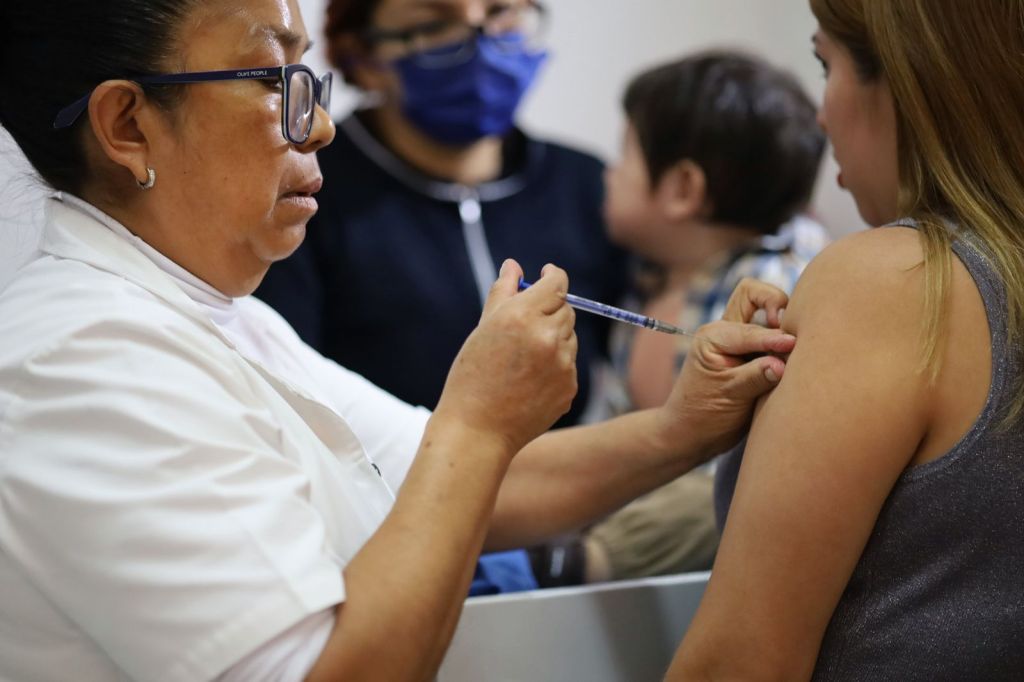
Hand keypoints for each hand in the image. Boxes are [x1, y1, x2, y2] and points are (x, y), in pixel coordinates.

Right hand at [433, 259, 577, 455]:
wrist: (477, 430)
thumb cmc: (472, 376)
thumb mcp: (483, 329)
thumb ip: (503, 292)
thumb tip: (514, 264)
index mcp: (521, 317)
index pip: (556, 283)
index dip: (553, 275)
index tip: (546, 274)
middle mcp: (546, 337)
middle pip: (566, 308)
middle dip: (549, 309)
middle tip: (525, 323)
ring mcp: (562, 364)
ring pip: (569, 336)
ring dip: (552, 338)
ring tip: (521, 359)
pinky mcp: (569, 387)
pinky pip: (568, 364)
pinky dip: (554, 365)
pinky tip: (529, 380)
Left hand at [656, 278, 795, 459]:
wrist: (691, 434)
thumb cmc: (703, 415)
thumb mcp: (729, 396)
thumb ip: (756, 377)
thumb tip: (782, 364)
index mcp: (714, 337)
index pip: (751, 328)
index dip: (773, 338)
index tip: (792, 347)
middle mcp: (726, 331)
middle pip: (755, 294)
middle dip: (777, 304)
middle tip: (791, 329)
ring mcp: (741, 341)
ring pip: (766, 312)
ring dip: (784, 322)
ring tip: (798, 344)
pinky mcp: (754, 354)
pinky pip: (773, 335)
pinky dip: (786, 340)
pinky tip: (796, 356)